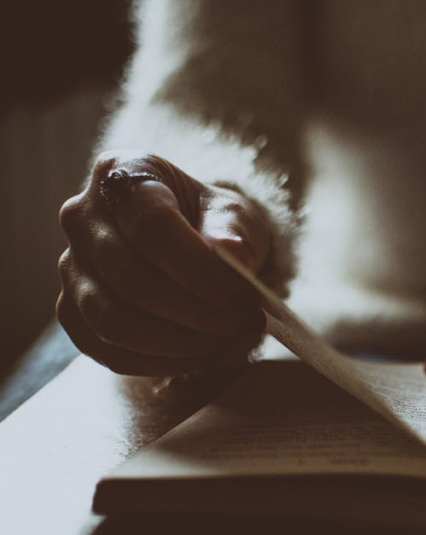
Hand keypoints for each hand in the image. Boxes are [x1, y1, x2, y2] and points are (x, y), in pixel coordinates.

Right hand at [56, 151, 269, 375]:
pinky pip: (108, 351)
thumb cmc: (212, 222)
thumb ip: (234, 231)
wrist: (192, 241)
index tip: (246, 298)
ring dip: (179, 343)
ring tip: (228, 341)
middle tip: (246, 324)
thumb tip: (234, 255)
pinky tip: (200, 355)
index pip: (152, 225)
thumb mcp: (235, 215)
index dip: (201, 269)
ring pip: (113, 320)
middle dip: (197, 312)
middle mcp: (82, 215)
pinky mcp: (72, 311)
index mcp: (124, 172)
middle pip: (131, 277)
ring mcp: (71, 266)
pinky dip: (159, 362)